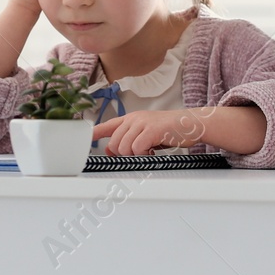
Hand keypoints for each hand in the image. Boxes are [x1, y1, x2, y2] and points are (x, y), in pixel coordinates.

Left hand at [91, 109, 207, 155]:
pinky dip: (144, 155)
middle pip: (114, 143)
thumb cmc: (169, 130)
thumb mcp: (146, 131)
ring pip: (124, 148)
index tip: (84, 139)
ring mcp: (142, 123)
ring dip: (134, 155)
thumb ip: (129, 138)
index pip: (107, 125)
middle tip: (138, 154)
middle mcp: (134, 119)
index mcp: (131, 118)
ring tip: (148, 151)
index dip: (94, 133)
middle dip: (122, 154)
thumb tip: (111, 151)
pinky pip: (137, 149)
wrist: (190, 123)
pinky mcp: (151, 130)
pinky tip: (152, 151)